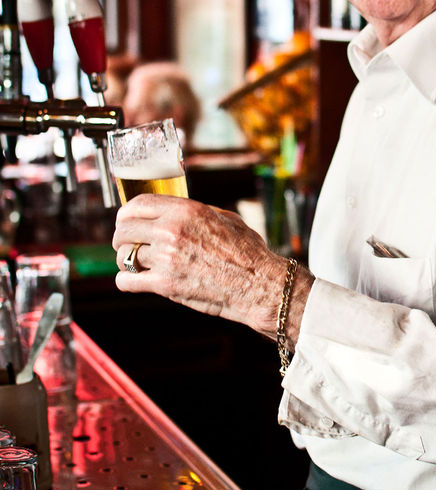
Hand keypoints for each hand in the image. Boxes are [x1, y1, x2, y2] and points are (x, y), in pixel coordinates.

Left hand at [112, 195, 312, 341]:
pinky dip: (126, 280)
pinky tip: (134, 280)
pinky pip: (127, 280)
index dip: (126, 213)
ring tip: (136, 264)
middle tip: (127, 244)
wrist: (259, 284)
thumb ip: (194, 213)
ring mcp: (166, 258)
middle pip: (124, 229)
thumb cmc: (247, 252)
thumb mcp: (223, 218)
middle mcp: (172, 230)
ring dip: (126, 260)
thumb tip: (174, 212)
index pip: (137, 204)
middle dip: (122, 237)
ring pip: (124, 255)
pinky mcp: (165, 284)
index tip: (126, 220)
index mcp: (186, 210)